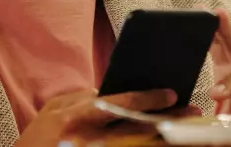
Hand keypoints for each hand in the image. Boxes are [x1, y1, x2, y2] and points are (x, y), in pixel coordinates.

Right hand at [14, 88, 190, 146]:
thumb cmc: (40, 135)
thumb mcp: (55, 110)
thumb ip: (83, 97)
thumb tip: (111, 89)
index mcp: (76, 114)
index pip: (119, 102)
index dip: (148, 98)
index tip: (172, 94)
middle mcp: (86, 136)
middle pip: (134, 124)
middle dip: (165, 118)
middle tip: (191, 112)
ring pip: (136, 142)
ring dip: (161, 135)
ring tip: (185, 128)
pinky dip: (145, 144)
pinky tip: (162, 141)